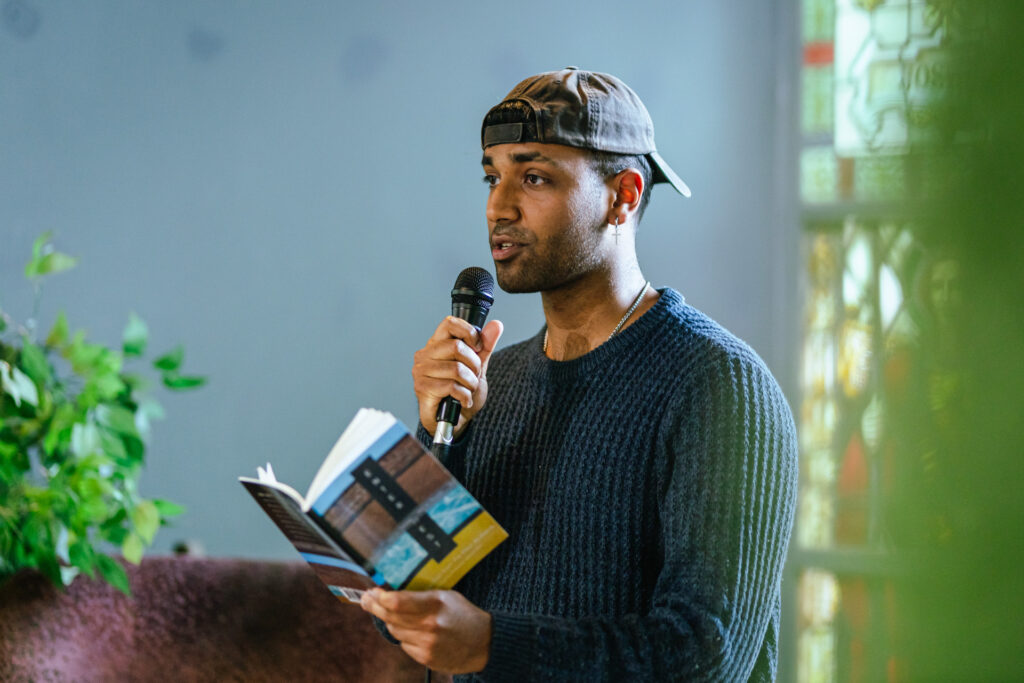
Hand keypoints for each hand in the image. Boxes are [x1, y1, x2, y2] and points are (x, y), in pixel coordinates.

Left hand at [361, 588, 491, 673]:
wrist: (484, 644)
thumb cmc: (464, 615)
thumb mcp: (446, 596)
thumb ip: (420, 595)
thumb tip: (391, 592)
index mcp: (436, 604)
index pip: (397, 602)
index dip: (380, 597)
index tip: (372, 591)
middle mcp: (430, 625)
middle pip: (391, 616)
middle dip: (375, 606)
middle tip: (366, 599)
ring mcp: (427, 644)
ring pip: (394, 631)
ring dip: (390, 621)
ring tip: (389, 613)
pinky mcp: (426, 658)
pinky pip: (404, 644)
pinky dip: (404, 636)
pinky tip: (411, 630)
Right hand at [412, 317, 502, 437]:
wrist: (455, 420)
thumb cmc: (461, 392)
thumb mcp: (478, 366)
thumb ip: (485, 345)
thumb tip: (496, 325)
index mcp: (436, 344)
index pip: (449, 323)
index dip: (468, 332)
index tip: (477, 347)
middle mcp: (425, 355)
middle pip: (457, 347)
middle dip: (473, 364)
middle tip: (474, 376)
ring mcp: (421, 371)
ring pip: (456, 369)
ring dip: (470, 383)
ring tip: (468, 390)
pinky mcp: (422, 388)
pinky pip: (451, 386)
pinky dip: (464, 396)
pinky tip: (464, 400)